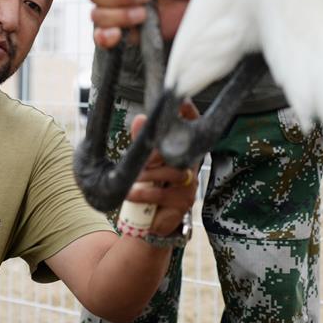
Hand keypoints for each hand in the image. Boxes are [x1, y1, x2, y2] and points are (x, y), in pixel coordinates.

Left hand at [124, 101, 200, 235]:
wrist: (150, 220)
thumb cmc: (149, 185)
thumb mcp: (142, 162)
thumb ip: (141, 141)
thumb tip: (140, 119)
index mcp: (181, 149)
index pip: (192, 127)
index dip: (189, 114)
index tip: (183, 102)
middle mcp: (189, 164)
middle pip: (178, 150)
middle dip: (155, 154)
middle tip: (139, 160)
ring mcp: (190, 183)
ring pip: (171, 172)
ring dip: (146, 177)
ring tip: (131, 182)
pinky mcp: (184, 201)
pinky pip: (163, 193)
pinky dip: (143, 193)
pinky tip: (131, 194)